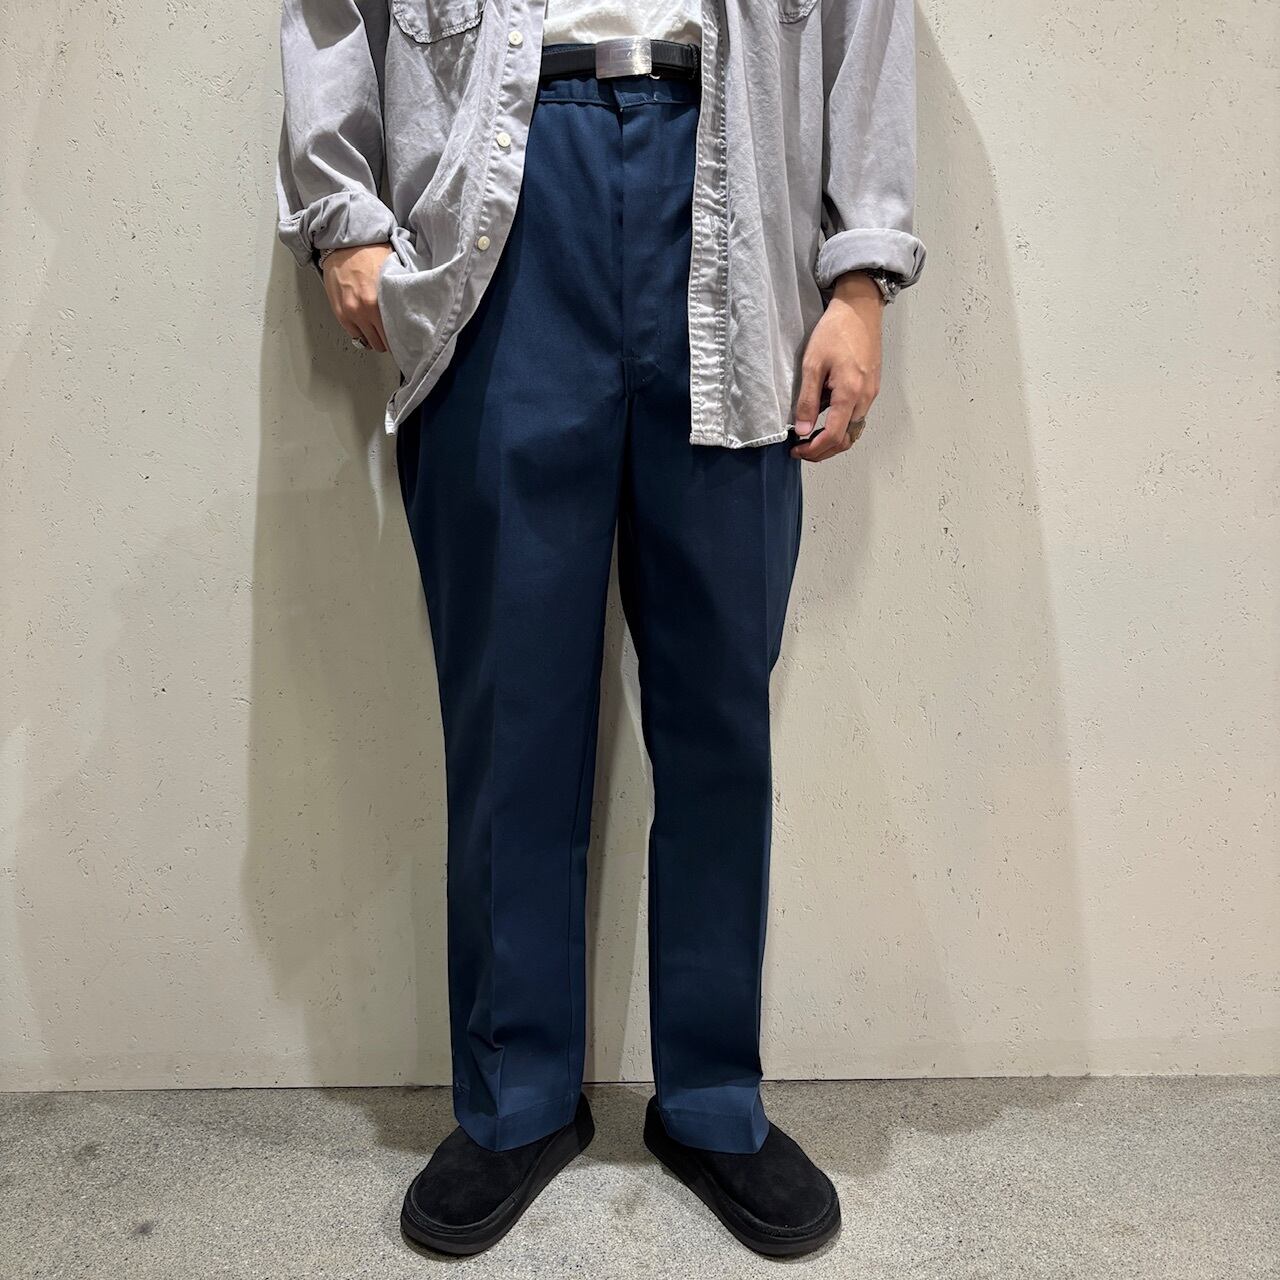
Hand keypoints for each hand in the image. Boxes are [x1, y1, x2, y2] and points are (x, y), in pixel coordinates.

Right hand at [321, 243, 394, 352]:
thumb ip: (399, 294)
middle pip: (380, 343)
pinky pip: (354, 335)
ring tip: (381, 333)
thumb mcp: (391, 273)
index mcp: (375, 303)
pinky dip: (361, 334)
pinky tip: (368, 328)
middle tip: (394, 337)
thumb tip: (411, 309)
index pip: (393, 335)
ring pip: (367, 342)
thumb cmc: (369, 253)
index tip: (405, 339)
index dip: (401, 339)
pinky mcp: (339, 313)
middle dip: (388, 341)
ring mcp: (348, 313)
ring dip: (375, 339)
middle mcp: (361, 311)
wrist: (343, 244)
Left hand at [790, 271, 883, 461]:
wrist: (859, 308)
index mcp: (850, 393)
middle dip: (823, 450)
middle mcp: (865, 398)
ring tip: (811, 437)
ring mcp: (871, 393)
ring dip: (833, 440)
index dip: (814, 449)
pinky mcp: (872, 388)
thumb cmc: (835, 331)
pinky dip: (842, 426)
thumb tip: (803, 430)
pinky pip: (858, 416)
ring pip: (854, 430)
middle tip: (802, 450)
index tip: (796, 450)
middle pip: (847, 439)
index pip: (834, 436)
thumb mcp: (812, 364)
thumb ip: (808, 400)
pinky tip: (825, 419)